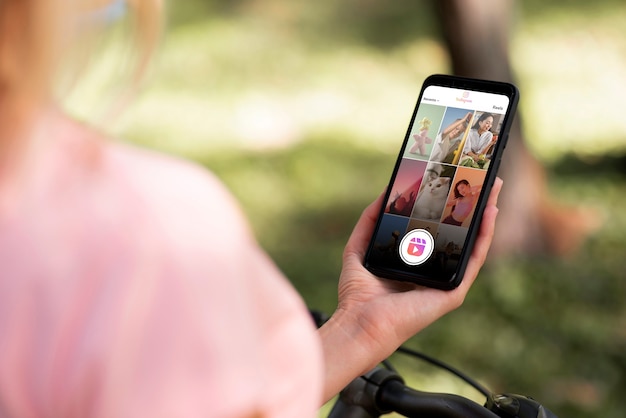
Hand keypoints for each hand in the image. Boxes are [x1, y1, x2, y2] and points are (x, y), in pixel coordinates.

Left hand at [319, 178, 502, 400]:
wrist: (360, 323)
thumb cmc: (357, 295)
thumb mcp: (359, 246)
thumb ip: (370, 220)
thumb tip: (385, 192)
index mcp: (415, 262)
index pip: (437, 231)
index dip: (448, 208)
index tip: (456, 182)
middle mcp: (435, 271)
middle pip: (460, 234)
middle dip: (473, 206)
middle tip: (484, 180)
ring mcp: (447, 281)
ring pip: (473, 244)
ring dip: (485, 215)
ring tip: (493, 188)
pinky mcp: (454, 291)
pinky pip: (474, 260)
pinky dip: (484, 236)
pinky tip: (489, 213)